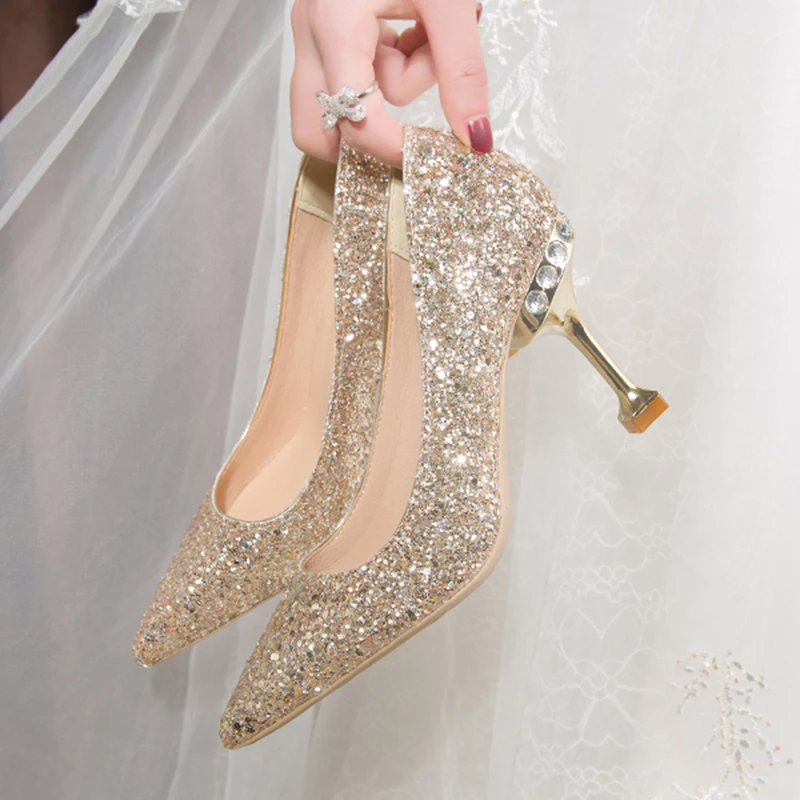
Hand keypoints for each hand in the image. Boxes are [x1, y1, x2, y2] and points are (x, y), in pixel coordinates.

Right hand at [290, 0, 490, 166]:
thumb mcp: (450, 0)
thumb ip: (463, 73)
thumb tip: (475, 139)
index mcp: (334, 24)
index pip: (353, 121)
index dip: (392, 149)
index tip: (431, 155)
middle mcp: (312, 33)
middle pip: (315, 129)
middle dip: (363, 135)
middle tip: (409, 122)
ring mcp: (315, 29)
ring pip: (345, 96)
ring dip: (392, 84)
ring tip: (425, 36)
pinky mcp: (329, 24)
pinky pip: (357, 68)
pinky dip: (391, 61)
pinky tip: (412, 27)